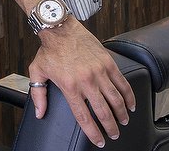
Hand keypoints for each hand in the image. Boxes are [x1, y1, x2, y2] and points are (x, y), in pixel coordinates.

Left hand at [27, 19, 135, 147]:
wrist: (60, 28)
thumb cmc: (49, 50)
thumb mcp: (37, 72)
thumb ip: (38, 94)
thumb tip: (40, 113)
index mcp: (70, 86)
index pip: (83, 116)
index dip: (92, 132)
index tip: (98, 140)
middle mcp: (86, 81)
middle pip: (103, 111)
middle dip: (111, 127)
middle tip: (114, 134)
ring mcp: (99, 72)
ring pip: (116, 99)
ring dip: (121, 114)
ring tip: (123, 121)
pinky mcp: (108, 63)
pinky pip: (122, 83)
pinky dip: (128, 96)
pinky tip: (130, 104)